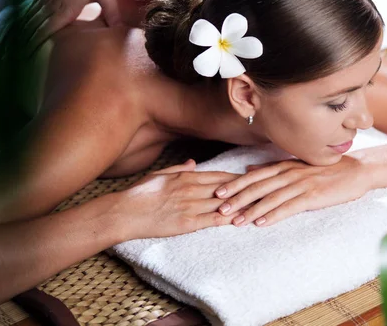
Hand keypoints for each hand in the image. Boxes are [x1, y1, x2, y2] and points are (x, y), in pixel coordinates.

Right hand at [20, 0, 122, 56]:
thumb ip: (111, 12)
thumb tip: (119, 30)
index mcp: (65, 9)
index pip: (47, 33)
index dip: (40, 47)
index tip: (35, 58)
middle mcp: (52, 4)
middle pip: (39, 28)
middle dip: (36, 42)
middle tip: (32, 57)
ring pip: (38, 17)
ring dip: (36, 29)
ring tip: (33, 43)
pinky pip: (40, 6)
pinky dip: (39, 15)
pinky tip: (42, 18)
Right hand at [116, 159, 252, 239]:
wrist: (125, 213)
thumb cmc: (139, 193)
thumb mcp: (159, 174)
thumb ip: (178, 168)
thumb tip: (193, 162)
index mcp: (186, 176)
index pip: (219, 176)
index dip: (237, 177)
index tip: (250, 177)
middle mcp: (192, 189)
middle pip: (226, 188)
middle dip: (245, 189)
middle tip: (262, 189)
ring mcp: (190, 206)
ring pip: (223, 204)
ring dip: (241, 204)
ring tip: (258, 205)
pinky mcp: (187, 223)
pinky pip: (212, 221)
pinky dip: (228, 220)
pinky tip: (240, 220)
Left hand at [213, 155, 370, 227]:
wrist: (356, 171)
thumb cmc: (325, 169)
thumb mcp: (297, 164)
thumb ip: (273, 168)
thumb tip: (249, 169)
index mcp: (285, 165)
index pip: (255, 175)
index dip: (236, 184)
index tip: (218, 193)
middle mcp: (290, 173)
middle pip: (258, 187)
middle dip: (237, 199)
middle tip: (220, 210)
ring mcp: (301, 184)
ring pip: (271, 198)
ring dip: (252, 210)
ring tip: (236, 222)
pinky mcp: (313, 195)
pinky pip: (290, 207)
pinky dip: (274, 215)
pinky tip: (262, 223)